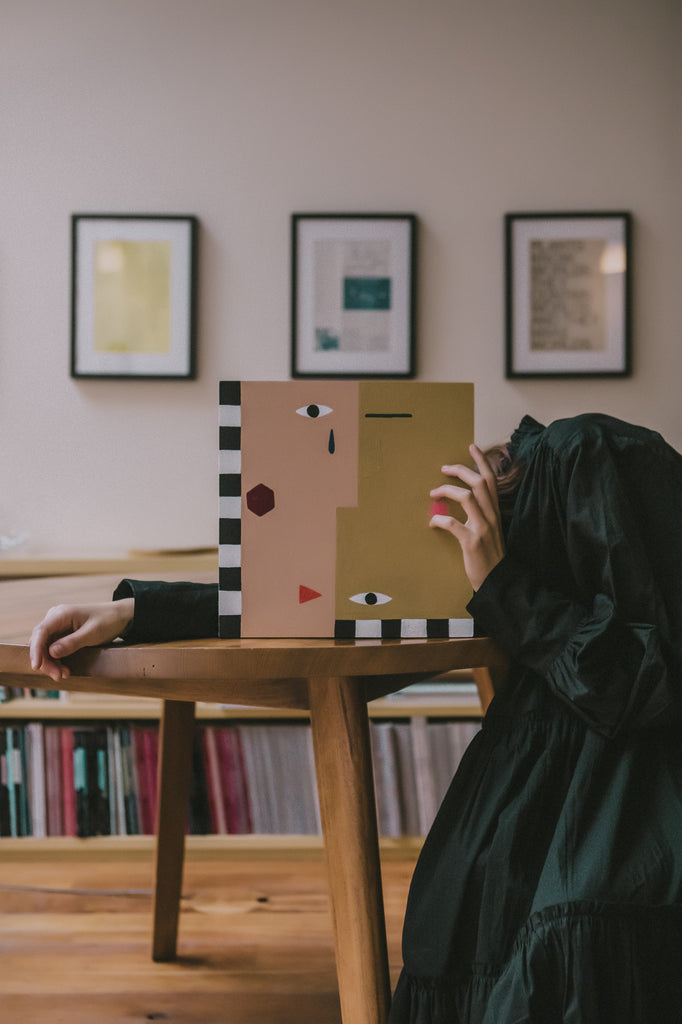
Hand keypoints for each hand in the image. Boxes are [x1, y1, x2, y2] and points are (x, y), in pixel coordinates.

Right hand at [29, 599, 134, 682]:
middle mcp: (55, 619)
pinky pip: (53, 649)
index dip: (35, 650)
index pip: (41, 632)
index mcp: (61, 614)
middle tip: (58, 676)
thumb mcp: (93, 633)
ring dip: (52, 663)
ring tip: (63, 674)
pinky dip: (57, 661)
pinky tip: (64, 670)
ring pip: (45, 648)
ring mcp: (58, 627)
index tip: (36, 666)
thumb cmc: (108, 621)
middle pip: (41, 642)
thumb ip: (72, 642)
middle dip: (46, 661)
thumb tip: (51, 653)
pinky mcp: (62, 634)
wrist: (119, 616)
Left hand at [429, 444, 504, 590]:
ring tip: (433, 493)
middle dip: (460, 470)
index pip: (491, 480)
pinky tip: (432, 521)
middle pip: (478, 483)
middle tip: (443, 468)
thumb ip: (479, 515)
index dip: (481, 462)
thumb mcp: (489, 531)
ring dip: (447, 491)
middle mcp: (491, 517)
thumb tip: (461, 501)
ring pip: (468, 497)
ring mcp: (483, 529)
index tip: (471, 447)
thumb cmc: (490, 557)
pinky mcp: (472, 542)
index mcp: (495, 512)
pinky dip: (440, 520)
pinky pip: (453, 524)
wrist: (498, 581)